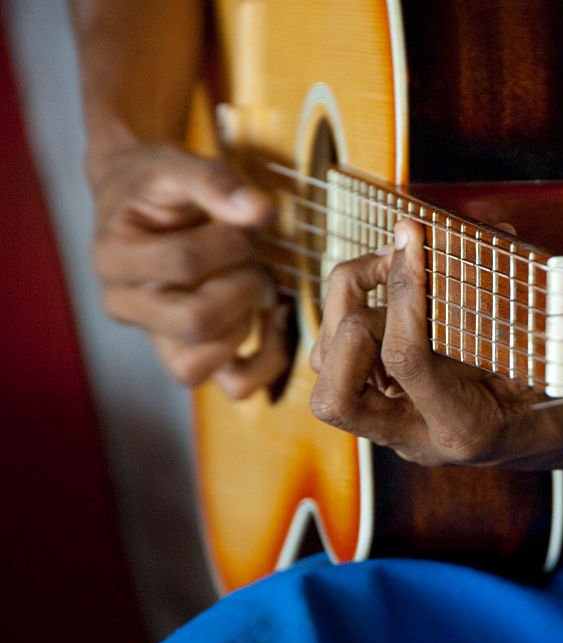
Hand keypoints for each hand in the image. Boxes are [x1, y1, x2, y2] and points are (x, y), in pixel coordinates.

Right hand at [89, 143, 288, 397]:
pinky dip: (268, 359)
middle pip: (195, 321)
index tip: (243, 221)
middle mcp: (124, 306)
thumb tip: (259, 209)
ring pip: (203, 363)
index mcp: (112, 258)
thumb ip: (214, 181)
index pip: (184, 262)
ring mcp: (156, 338)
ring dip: (246, 320)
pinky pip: (235, 384)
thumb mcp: (178, 165)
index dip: (231, 240)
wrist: (141, 200)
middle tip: (253, 257)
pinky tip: (277, 317)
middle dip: (243, 283)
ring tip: (252, 281)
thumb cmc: (159, 184)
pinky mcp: (190, 355)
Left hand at [310, 220, 562, 471]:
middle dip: (352, 316)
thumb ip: (522, 309)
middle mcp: (415, 436)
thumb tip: (492, 232)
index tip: (413, 239)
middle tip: (391, 262)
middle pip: (335, 395)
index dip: (404, 293)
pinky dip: (352, 309)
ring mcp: (393, 423)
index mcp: (464, 429)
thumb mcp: (554, 359)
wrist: (553, 439)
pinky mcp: (382, 401)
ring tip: (386, 263)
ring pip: (327, 372)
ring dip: (346, 305)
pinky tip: (388, 285)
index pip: (409, 361)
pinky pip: (337, 356)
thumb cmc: (560, 398)